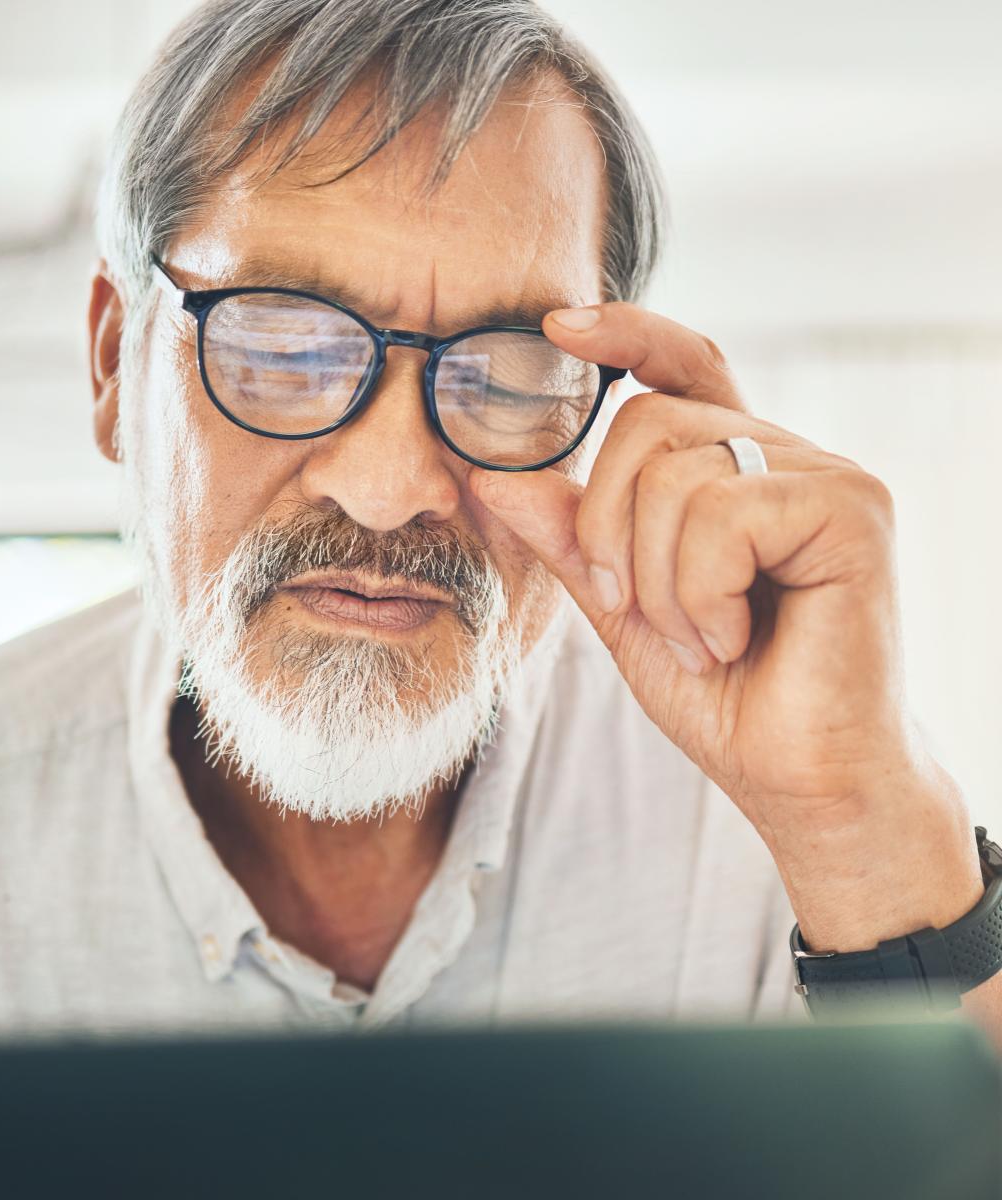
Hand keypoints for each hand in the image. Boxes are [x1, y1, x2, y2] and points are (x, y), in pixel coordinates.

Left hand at [470, 303, 981, 950]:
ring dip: (657, 581)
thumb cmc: (724, 694)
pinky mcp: (851, 510)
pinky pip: (722, 516)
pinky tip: (735, 639)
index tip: (557, 325)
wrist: (798, 780)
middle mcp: (785, 457)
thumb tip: (491, 475)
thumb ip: (569, 537)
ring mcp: (826, 477)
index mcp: (736, 470)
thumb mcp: (622, 607)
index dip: (625, 334)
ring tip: (704, 638)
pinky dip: (700, 594)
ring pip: (677, 474)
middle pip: (647, 424)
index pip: (682, 366)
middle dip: (610, 530)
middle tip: (634, 608)